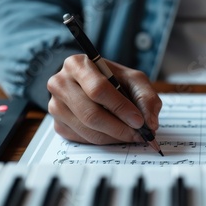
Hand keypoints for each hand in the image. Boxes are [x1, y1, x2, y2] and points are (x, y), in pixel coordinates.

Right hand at [47, 54, 161, 143]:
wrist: (91, 84)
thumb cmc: (113, 80)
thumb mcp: (134, 79)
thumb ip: (147, 97)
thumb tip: (150, 123)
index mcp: (77, 65)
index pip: (98, 89)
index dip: (120, 107)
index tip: (139, 120)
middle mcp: (60, 84)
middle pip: (90, 114)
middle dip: (119, 128)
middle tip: (138, 134)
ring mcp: (55, 105)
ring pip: (87, 130)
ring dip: (114, 137)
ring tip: (131, 134)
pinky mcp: (58, 124)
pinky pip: (83, 139)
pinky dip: (104, 140)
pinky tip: (115, 134)